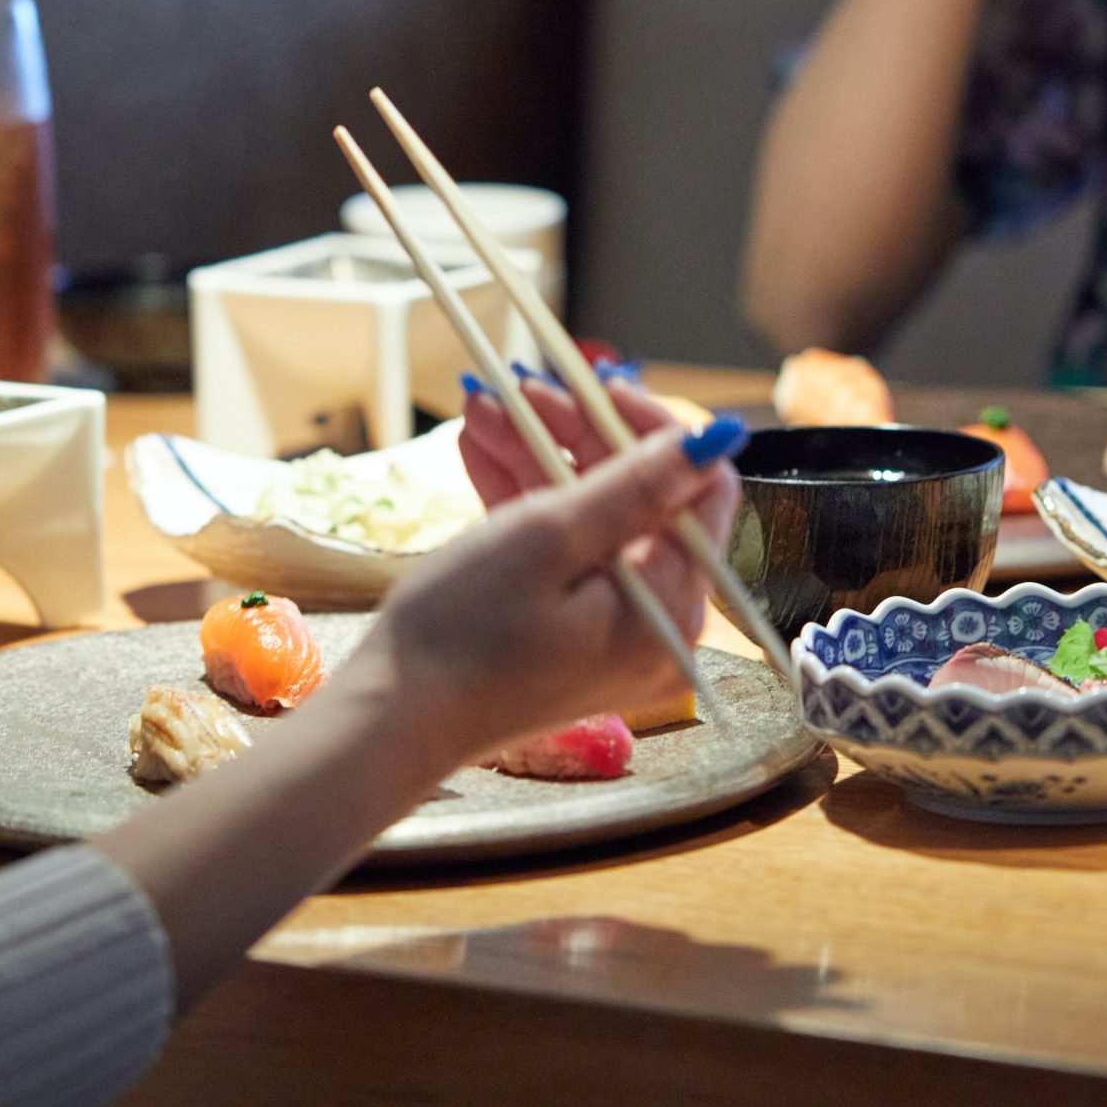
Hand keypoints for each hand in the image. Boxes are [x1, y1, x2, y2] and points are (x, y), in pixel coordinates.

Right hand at [346, 376, 739, 764]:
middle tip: (523, 388)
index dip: (652, 428)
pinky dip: (526, 501)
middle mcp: (654, 623)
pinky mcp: (568, 632)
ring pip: (591, 517)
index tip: (598, 385)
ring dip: (540, 456)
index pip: (698, 490)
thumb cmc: (464, 635)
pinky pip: (562, 553)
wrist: (390, 721)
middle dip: (578, 434)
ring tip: (485, 408)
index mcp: (669, 606)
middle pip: (639, 499)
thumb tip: (716, 439)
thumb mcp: (549, 540)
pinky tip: (481, 450)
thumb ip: (634, 485)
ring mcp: (610, 629)